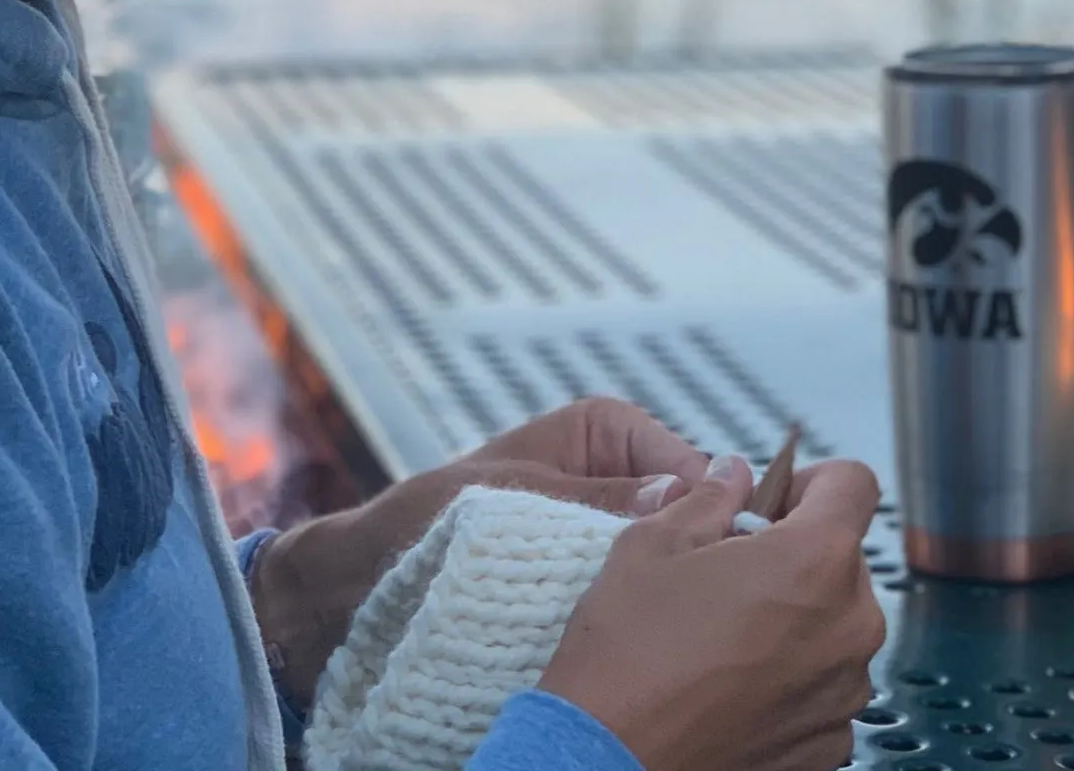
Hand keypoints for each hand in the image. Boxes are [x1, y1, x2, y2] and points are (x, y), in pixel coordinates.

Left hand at [247, 398, 707, 703]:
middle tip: (689, 590)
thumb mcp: (507, 497)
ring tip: (657, 620)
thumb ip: (592, 495)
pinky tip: (630, 641)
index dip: (708, 501)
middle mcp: (612, 478)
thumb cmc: (419, 521)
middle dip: (690, 551)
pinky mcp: (586, 590)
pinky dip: (631, 620)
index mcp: (600, 432)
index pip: (686, 460)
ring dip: (660, 590)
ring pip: (664, 563)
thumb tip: (680, 488)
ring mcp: (603, 537)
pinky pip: (629, 600)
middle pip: (686, 515)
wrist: (359, 588)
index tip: (714, 544)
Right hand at [539, 457, 885, 770]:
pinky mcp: (830, 743)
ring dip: (794, 614)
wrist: (611, 758)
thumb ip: (709, 498)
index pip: (854, 483)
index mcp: (815, 561)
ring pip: (834, 622)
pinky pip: (823, 684)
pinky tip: (731, 679)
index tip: (773, 500)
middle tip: (729, 566)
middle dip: (795, 550)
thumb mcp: (654, 543)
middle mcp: (850, 626)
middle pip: (843, 558)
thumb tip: (733, 476)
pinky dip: (789, 673)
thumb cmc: (630, 652)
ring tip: (724, 630)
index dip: (812, 480)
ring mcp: (845, 693)